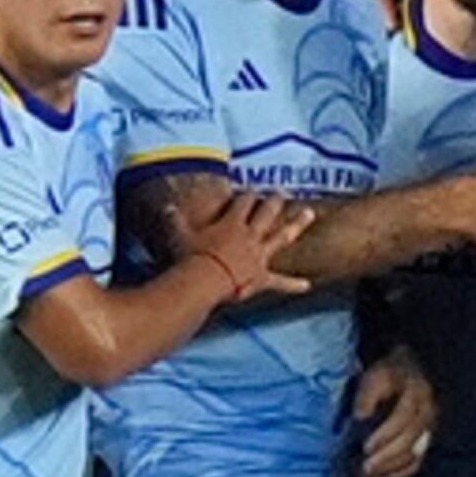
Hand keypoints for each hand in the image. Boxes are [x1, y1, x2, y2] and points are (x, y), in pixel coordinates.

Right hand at [176, 184, 312, 303]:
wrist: (205, 281)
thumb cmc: (191, 258)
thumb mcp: (179, 235)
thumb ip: (173, 220)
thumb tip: (166, 207)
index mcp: (231, 224)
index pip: (243, 202)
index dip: (247, 196)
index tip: (251, 191)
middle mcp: (250, 236)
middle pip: (267, 212)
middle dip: (274, 201)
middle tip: (281, 193)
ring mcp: (259, 256)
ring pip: (282, 236)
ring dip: (296, 224)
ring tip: (309, 213)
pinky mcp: (262, 278)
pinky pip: (280, 282)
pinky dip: (293, 285)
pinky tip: (307, 285)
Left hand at [345, 347, 437, 476]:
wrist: (412, 371)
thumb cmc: (390, 374)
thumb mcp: (375, 376)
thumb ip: (367, 395)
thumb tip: (359, 417)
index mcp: (417, 392)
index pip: (404, 416)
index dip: (386, 434)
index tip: (366, 447)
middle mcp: (428, 412)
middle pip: (411, 439)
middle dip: (387, 456)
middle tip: (366, 467)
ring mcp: (430, 429)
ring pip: (415, 454)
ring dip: (392, 468)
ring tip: (370, 475)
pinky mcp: (426, 441)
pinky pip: (417, 462)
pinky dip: (399, 472)